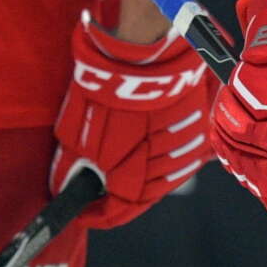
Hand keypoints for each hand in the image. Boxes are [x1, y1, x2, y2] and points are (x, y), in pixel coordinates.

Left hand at [51, 12, 213, 227]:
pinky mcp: (200, 130)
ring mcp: (188, 152)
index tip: (83, 211)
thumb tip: (66, 186)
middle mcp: (167, 172)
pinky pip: (181, 154)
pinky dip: (163, 155)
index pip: (117, 212)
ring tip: (123, 159)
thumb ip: (72, 167)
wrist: (146, 52)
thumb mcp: (75, 132)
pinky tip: (148, 142)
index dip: (97, 215)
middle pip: (142, 197)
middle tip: (99, 185)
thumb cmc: (106, 92)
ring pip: (164, 177)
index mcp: (136, 180)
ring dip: (144, 174)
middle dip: (119, 194)